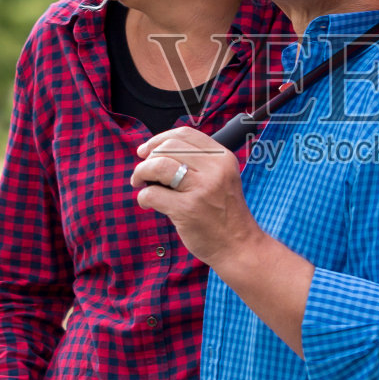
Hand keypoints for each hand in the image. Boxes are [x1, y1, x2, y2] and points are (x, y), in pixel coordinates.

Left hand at [132, 125, 257, 267]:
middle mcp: (215, 169)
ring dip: (141, 172)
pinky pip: (152, 194)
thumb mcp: (222, 178)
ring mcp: (202, 188)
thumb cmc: (225, 214)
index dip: (159, 139)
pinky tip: (147, 203)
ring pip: (158, 165)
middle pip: (168, 147)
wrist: (239, 246)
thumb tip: (156, 152)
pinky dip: (143, 197)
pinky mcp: (187, 209)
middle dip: (147, 158)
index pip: (185, 134)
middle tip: (142, 172)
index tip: (147, 150)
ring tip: (139, 183)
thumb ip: (198, 163)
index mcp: (223, 158)